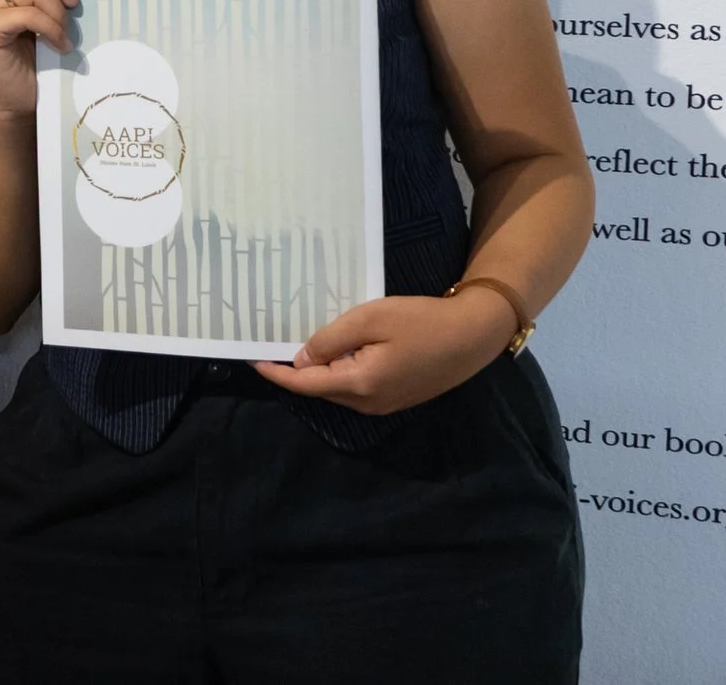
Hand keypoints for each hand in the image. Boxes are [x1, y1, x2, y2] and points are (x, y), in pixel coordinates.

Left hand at [254, 290, 518, 415]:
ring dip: (318, 372)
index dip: (275, 374)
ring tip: (297, 346)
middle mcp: (369, 404)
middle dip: (294, 372)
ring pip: (338, 390)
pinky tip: (335, 352)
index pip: (304, 384)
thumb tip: (301, 361)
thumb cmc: (422, 321)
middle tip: (271, 346)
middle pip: (320, 389)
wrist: (474, 334)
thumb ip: (330, 340)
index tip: (251, 359)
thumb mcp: (369, 319)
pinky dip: (339, 372)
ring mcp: (386, 404)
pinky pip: (356, 388)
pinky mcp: (397, 397)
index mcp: (360, 385)